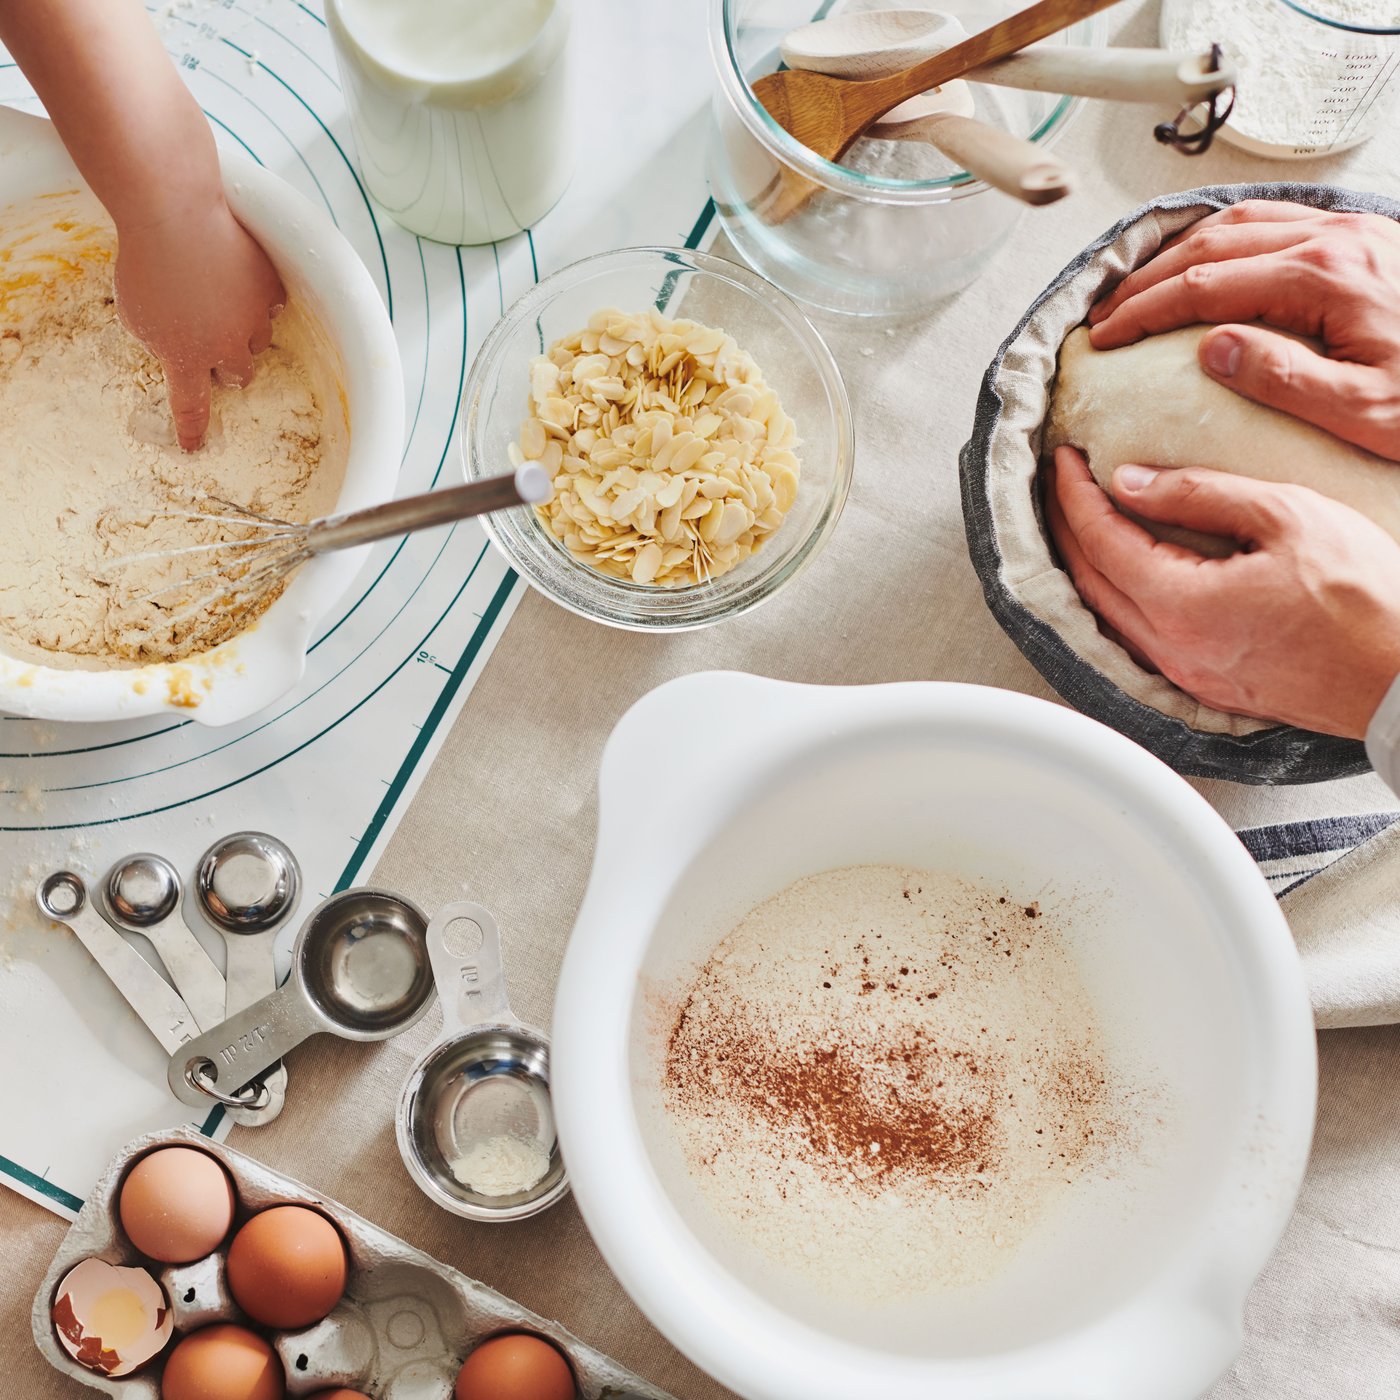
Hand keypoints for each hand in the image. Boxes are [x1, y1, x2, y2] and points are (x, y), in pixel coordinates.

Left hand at [115, 197, 283, 449]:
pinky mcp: (269, 287)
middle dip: (226, 364)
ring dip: (242, 330)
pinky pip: (272, 303)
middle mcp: (226, 346)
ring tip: (221, 298)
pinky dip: (258, 297)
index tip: (195, 446)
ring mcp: (253, 318)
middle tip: (212, 342)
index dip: (194, 429)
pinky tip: (238, 277)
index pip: (192, 407)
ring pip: (258, 340)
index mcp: (186, 357)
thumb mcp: (135, 313)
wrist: (173, 211)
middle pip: (238, 375)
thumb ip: (159, 341)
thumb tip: (179, 350)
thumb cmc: (144, 260)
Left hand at [1043, 446, 1399, 738]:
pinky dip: (1118, 595)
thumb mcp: (1286, 516)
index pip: (1099, 541)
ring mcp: (1186, 674)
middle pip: (1088, 581)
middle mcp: (1170, 650)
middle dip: (1066, 527)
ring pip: (1108, 613)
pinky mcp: (1207, 684)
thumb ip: (1201, 494)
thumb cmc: (1366, 597)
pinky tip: (1126, 571)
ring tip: (1082, 520)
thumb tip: (1130, 482)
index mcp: (1180, 607)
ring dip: (1087, 563)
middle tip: (1061, 484)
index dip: (1074, 495)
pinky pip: (1138, 635)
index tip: (1064, 459)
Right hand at [1087, 201, 1399, 460]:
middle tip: (1104, 316)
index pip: (1206, 286)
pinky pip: (1276, 219)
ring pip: (1241, 221)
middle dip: (1147, 280)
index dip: (1144, 312)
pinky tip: (1204, 260)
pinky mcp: (1364, 238)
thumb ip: (1285, 379)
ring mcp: (1351, 231)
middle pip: (1213, 244)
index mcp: (1326, 280)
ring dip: (1180, 252)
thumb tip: (1213, 346)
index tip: (1103, 338)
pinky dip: (1224, 236)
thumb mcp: (1366, 412)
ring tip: (1139, 287)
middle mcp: (1335, 241)